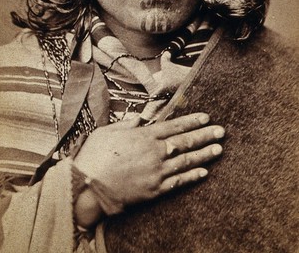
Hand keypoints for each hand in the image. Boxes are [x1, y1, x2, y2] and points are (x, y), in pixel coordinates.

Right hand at [74, 113, 223, 227]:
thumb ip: (126, 123)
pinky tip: (204, 172)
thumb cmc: (94, 156)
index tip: (206, 118)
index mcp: (144, 136)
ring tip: (219, 149)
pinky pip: (178, 182)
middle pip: (185, 142)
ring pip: (186, 161)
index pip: (174, 126)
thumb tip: (139, 119)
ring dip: (204, 155)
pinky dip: (192, 177)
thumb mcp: (108, 131)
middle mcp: (154, 152)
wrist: (86, 186)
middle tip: (221, 131)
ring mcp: (156, 172)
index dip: (192, 121)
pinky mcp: (154, 190)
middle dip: (205, 135)